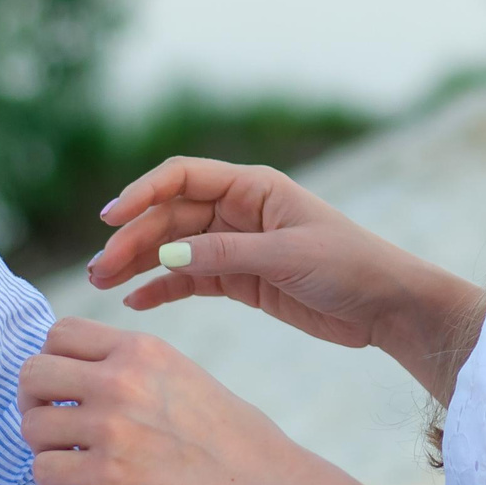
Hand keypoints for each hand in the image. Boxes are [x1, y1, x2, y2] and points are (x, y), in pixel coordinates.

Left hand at [19, 318, 306, 484]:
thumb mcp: (183, 376)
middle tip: (55, 424)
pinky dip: (51, 481)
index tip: (67, 388)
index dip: (53, 361)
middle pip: (32, 372)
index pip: (59, 332)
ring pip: (31, 424)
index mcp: (141, 349)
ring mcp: (112, 426)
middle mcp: (121, 379)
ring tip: (70, 458)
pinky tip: (77, 484)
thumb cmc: (233, 438)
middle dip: (33, 401)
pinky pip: (42, 471)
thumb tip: (83, 377)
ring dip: (42, 445)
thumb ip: (133, 368)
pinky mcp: (108, 475)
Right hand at [88, 160, 479, 388]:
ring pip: (173, 249)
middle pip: (170, 216)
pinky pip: (189, 278)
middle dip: (132, 239)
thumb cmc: (348, 267)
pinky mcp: (240, 279)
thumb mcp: (286, 257)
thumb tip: (165, 256)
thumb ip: (225, 255)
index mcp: (252, 187)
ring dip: (137, 263)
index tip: (111, 219)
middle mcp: (239, 210)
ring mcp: (237, 245)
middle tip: (99, 269)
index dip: (142, 193)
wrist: (386, 307)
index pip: (182, 177)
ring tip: (101, 284)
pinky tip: (136, 302)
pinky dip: (161, 287)